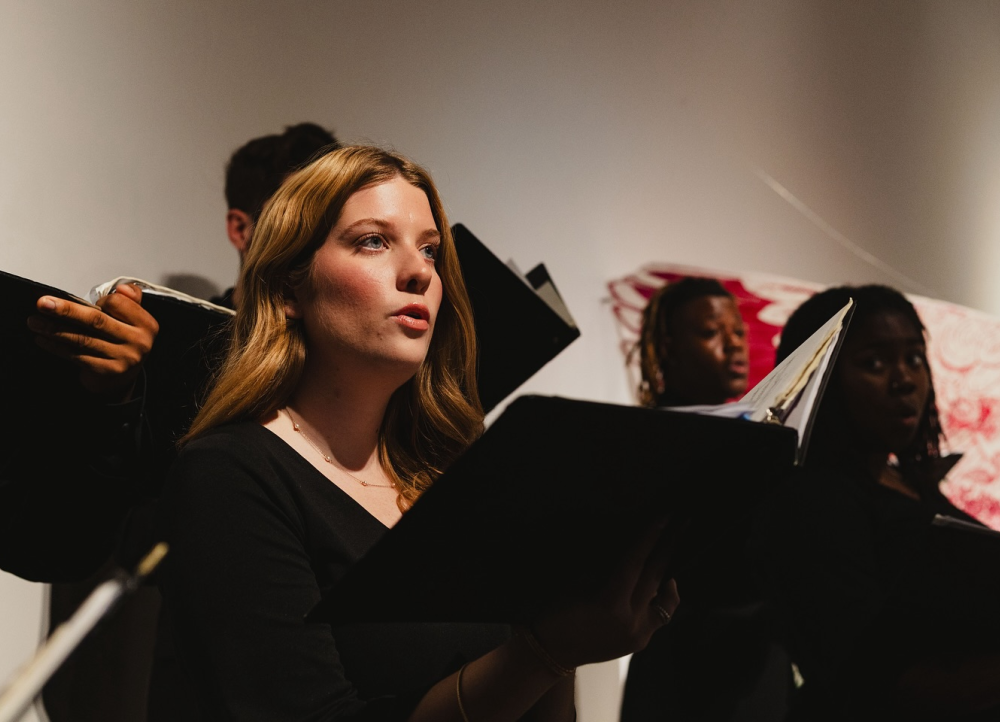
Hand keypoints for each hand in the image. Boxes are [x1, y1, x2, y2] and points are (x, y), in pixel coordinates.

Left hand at [27, 283, 158, 398]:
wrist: (123, 377)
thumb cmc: (123, 341)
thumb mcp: (133, 319)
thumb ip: (129, 300)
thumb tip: (122, 288)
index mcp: (146, 324)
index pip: (117, 303)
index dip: (99, 301)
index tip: (85, 302)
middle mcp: (139, 341)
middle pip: (97, 321)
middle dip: (66, 310)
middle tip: (43, 304)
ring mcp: (124, 358)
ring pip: (82, 339)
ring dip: (54, 329)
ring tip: (35, 322)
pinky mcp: (107, 371)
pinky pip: (77, 356)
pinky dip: (56, 347)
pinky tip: (43, 339)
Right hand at [532, 518, 680, 668]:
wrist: (552, 650)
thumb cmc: (558, 610)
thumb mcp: (578, 581)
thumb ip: (608, 565)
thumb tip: (631, 544)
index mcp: (609, 602)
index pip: (635, 560)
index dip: (650, 535)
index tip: (664, 515)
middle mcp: (630, 620)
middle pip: (656, 575)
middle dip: (669, 545)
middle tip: (683, 521)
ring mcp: (639, 634)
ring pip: (666, 597)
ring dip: (669, 570)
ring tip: (673, 547)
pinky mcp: (642, 641)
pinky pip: (662, 614)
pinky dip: (664, 596)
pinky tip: (663, 583)